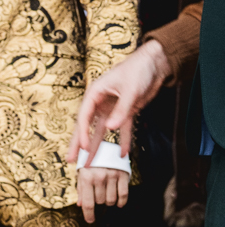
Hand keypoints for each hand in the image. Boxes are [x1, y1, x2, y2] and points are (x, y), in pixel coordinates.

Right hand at [67, 39, 169, 161]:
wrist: (155, 63)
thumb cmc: (138, 69)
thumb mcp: (130, 90)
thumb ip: (121, 110)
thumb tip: (110, 129)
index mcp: (95, 93)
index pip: (84, 116)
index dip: (82, 133)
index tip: (82, 148)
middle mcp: (101, 102)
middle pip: (87, 126)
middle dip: (79, 144)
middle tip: (70, 160)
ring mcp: (113, 108)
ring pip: (102, 131)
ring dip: (97, 147)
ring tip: (89, 163)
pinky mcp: (126, 112)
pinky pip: (123, 130)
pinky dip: (124, 142)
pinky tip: (123, 155)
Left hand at [76, 165, 129, 223]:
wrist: (104, 145)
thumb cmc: (90, 162)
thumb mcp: (82, 173)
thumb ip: (81, 189)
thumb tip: (80, 205)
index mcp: (86, 177)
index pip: (88, 203)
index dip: (89, 215)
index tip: (90, 220)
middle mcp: (99, 177)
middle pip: (100, 202)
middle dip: (98, 201)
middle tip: (98, 193)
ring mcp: (111, 175)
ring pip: (111, 200)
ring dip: (109, 201)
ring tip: (106, 194)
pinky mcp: (122, 174)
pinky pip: (124, 194)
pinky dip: (121, 201)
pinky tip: (119, 202)